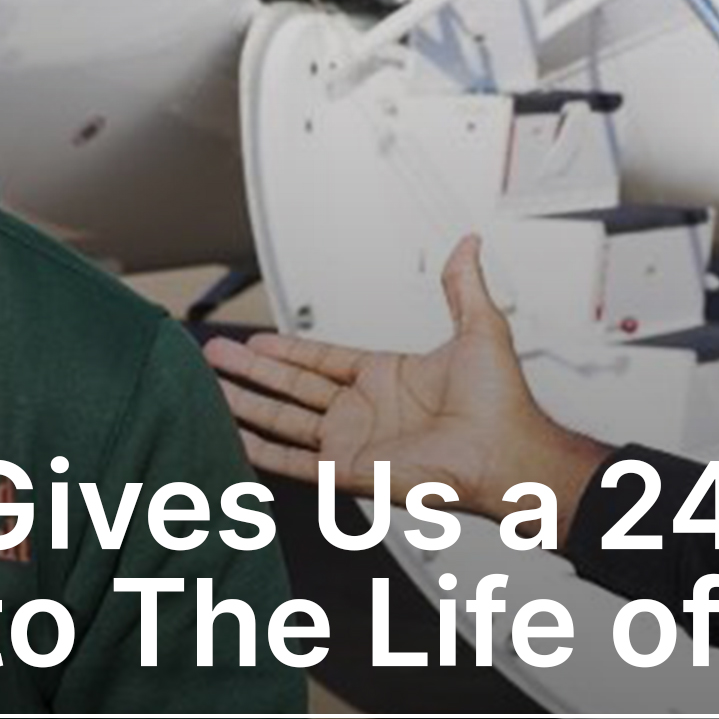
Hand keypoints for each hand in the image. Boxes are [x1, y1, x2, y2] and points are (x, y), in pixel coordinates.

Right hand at [204, 236, 610, 530]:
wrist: (508, 453)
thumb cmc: (503, 404)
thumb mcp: (480, 328)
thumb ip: (463, 286)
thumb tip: (468, 245)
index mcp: (386, 377)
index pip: (322, 360)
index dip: (286, 350)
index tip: (255, 340)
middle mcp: (364, 411)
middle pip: (292, 387)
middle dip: (251, 371)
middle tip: (214, 356)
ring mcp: (354, 443)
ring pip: (284, 420)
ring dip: (246, 404)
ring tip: (210, 387)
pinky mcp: (349, 473)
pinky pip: (294, 463)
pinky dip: (260, 451)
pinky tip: (233, 436)